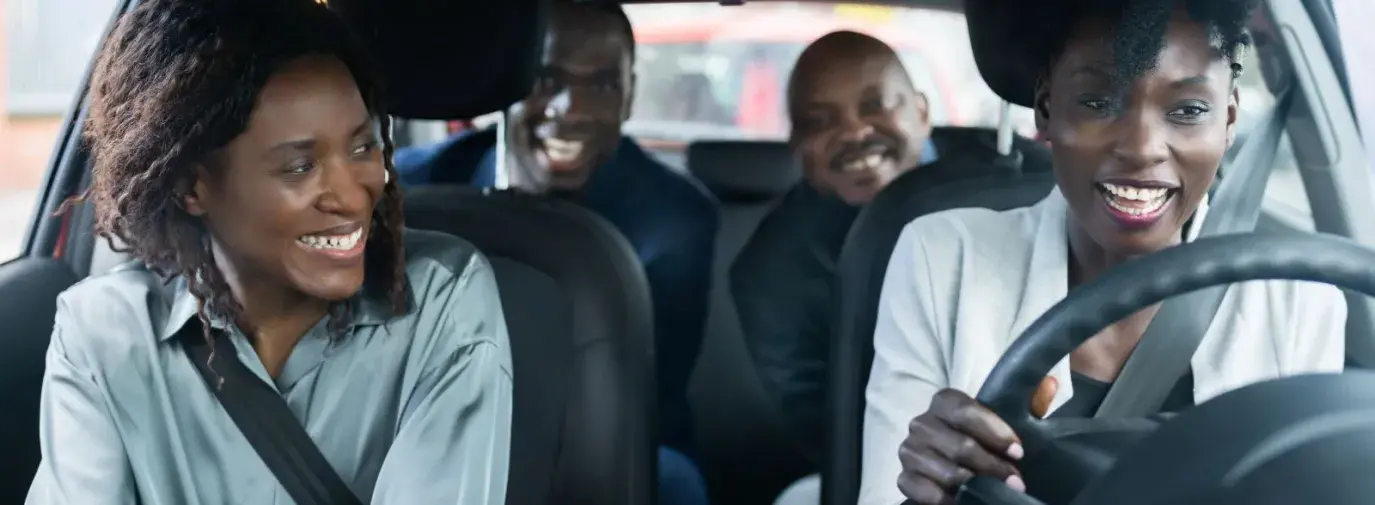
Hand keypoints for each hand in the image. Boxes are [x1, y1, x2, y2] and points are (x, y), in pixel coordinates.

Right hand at [897, 376, 1058, 504]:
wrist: (957, 467)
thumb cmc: (986, 441)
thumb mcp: (1010, 421)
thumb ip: (1030, 403)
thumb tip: (1051, 384)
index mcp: (943, 402)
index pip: (964, 411)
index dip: (994, 432)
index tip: (1019, 451)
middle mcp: (921, 423)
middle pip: (959, 445)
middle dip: (993, 466)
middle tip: (1016, 481)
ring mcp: (909, 451)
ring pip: (946, 471)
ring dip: (976, 485)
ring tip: (996, 493)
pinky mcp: (904, 478)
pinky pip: (925, 491)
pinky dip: (948, 499)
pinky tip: (965, 500)